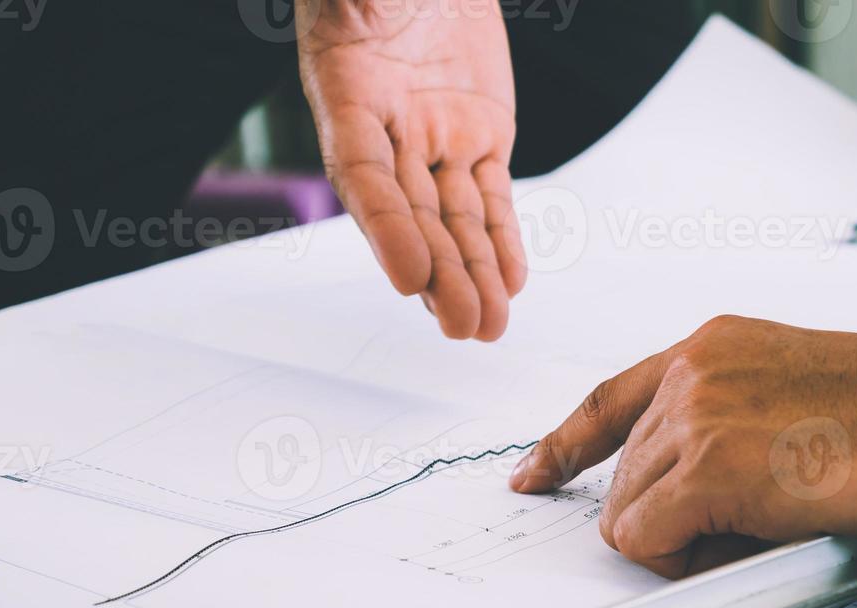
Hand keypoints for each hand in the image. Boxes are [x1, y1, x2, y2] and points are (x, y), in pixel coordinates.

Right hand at [298, 0, 526, 340]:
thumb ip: (356, 3)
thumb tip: (356, 4)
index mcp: (346, 93)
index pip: (363, 176)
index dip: (385, 230)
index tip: (409, 278)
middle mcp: (389, 130)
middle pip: (413, 216)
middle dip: (440, 274)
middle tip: (465, 326)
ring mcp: (436, 138)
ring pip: (454, 219)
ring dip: (472, 275)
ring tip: (490, 326)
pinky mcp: (479, 136)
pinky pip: (490, 198)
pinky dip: (501, 241)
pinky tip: (510, 284)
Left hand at [511, 317, 856, 577]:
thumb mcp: (803, 391)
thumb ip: (736, 423)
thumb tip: (693, 496)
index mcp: (714, 346)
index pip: (608, 401)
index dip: (565, 447)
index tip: (534, 475)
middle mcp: (692, 372)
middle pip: (624, 480)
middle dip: (675, 517)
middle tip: (765, 518)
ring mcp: (696, 417)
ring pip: (627, 515)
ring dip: (686, 540)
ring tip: (776, 519)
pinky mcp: (708, 468)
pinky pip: (644, 543)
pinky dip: (686, 561)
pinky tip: (756, 537)